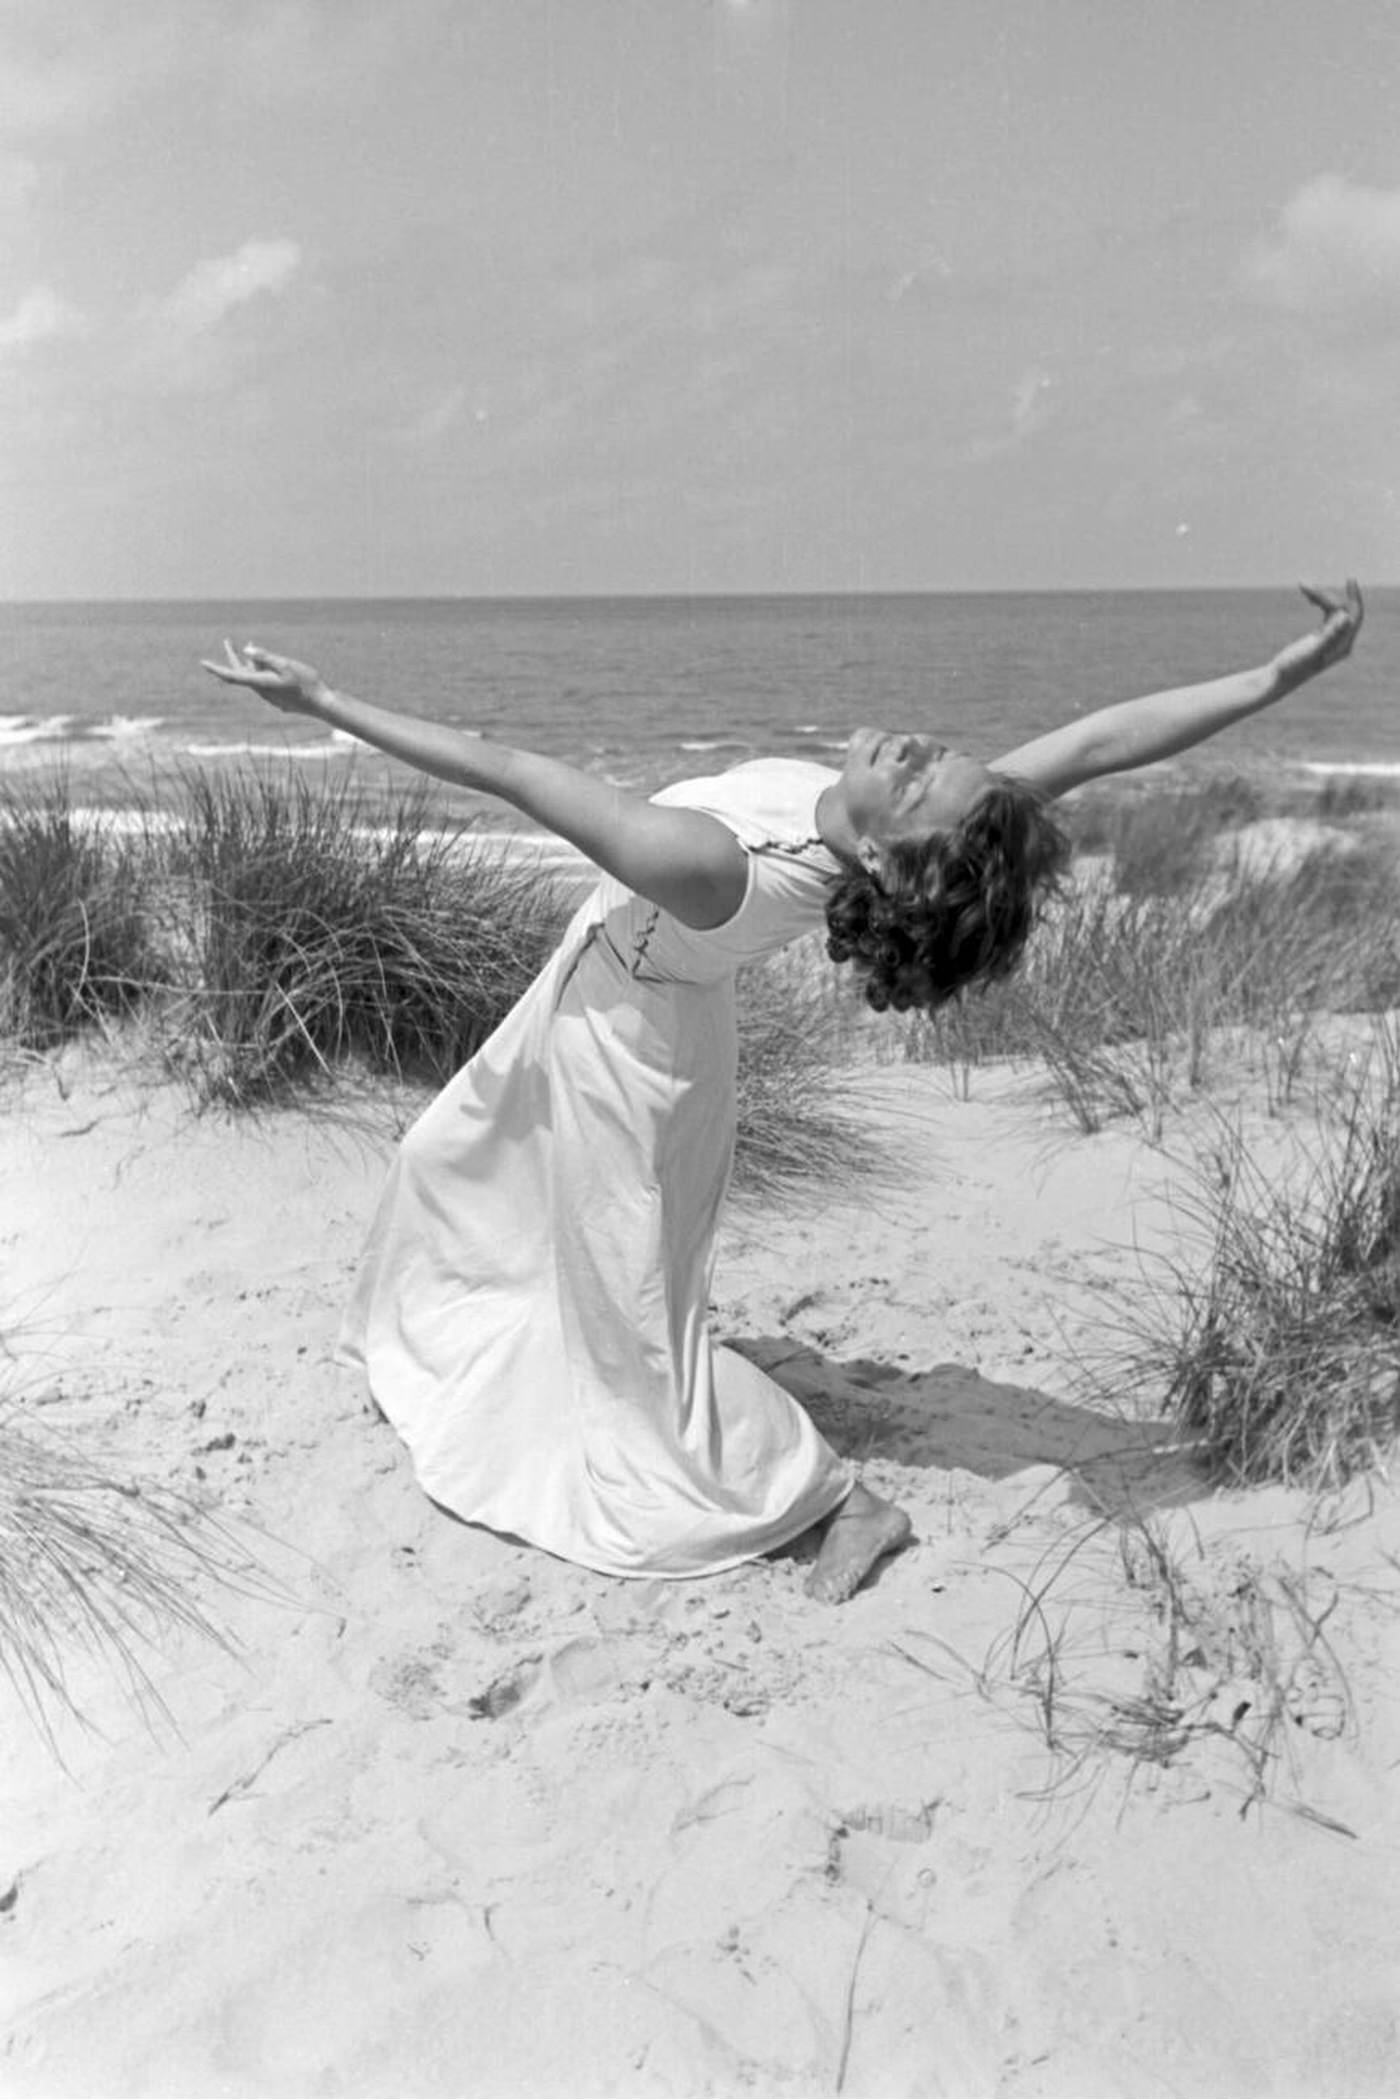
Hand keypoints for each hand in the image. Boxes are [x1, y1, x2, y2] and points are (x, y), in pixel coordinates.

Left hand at [199, 640, 330, 717]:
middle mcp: (262, 691)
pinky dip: (260, 667)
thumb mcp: (286, 665)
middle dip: (233, 656)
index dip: (216, 668)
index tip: (203, 663)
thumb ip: (265, 656)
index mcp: (261, 683)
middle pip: (241, 673)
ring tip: (248, 643)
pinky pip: (263, 680)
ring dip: (249, 660)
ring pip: (253, 676)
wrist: (323, 704)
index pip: (232, 675)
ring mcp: (270, 696)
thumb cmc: (307, 683)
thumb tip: (246, 649)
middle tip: (227, 640)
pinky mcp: (278, 697)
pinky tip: (266, 661)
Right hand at [1274, 579, 1363, 688]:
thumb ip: (1329, 635)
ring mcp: (1332, 638)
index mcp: (1343, 645)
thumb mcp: (1311, 651)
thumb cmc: (1292, 668)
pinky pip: (1327, 613)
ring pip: (1334, 609)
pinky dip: (1319, 603)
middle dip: (1327, 596)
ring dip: (1320, 597)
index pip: (1354, 616)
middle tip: (1306, 585)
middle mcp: (1341, 642)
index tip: (1349, 578)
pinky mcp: (1322, 635)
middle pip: (1343, 610)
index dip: (1354, 597)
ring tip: (1303, 587)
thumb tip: (1345, 617)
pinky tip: (1308, 598)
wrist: (1278, 679)